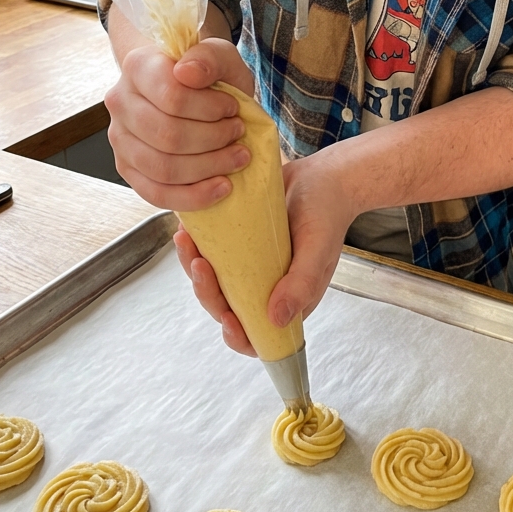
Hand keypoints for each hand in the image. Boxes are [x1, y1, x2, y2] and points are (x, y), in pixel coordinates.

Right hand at [105, 35, 255, 209]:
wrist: (192, 91)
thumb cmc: (207, 75)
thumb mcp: (220, 56)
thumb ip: (209, 57)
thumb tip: (187, 72)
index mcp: (138, 66)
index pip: (172, 97)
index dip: (210, 109)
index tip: (233, 108)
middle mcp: (120, 102)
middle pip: (168, 136)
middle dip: (214, 140)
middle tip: (238, 133)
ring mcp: (119, 139)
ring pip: (163, 168)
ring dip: (209, 167)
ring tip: (237, 157)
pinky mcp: (127, 169)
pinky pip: (156, 194)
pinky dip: (194, 196)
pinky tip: (221, 187)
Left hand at [174, 149, 357, 355]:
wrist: (320, 176)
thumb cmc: (326, 212)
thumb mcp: (318, 249)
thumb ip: (301, 284)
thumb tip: (276, 320)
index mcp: (288, 299)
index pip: (259, 334)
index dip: (239, 335)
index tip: (228, 319)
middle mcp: (265, 287)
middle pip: (226, 306)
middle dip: (207, 291)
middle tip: (199, 264)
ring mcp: (249, 265)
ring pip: (213, 279)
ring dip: (194, 266)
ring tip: (186, 241)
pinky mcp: (238, 244)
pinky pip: (212, 252)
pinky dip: (196, 244)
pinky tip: (187, 228)